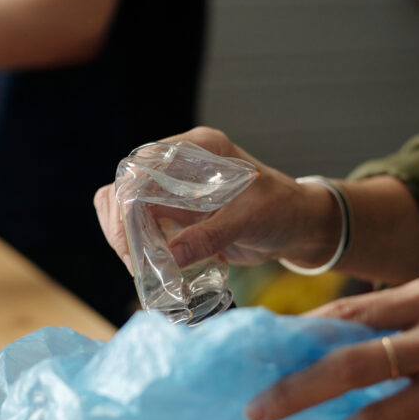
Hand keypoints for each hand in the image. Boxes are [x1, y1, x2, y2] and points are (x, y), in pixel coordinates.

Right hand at [93, 127, 342, 273]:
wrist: (299, 224)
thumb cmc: (283, 210)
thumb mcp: (250, 220)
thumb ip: (210, 236)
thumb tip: (170, 257)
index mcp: (197, 150)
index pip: (142, 165)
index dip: (127, 200)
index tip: (130, 238)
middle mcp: (179, 164)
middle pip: (124, 185)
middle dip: (119, 224)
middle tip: (132, 261)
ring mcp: (173, 189)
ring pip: (125, 206)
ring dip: (125, 238)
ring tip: (141, 269)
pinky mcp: (174, 213)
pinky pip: (141, 226)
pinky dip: (138, 248)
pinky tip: (151, 269)